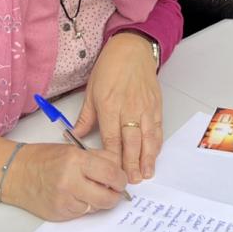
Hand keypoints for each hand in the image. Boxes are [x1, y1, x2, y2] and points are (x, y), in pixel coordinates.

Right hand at [4, 143, 129, 220]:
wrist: (16, 173)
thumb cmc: (44, 159)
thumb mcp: (73, 150)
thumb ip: (99, 159)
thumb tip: (120, 170)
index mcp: (76, 161)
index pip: (111, 174)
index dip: (121, 179)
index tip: (121, 180)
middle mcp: (70, 182)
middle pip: (107, 197)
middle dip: (115, 195)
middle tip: (115, 190)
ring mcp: (64, 201)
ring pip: (96, 207)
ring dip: (99, 201)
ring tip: (91, 190)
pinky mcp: (59, 214)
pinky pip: (82, 213)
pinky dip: (85, 206)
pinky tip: (77, 196)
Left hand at [75, 32, 162, 182]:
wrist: (132, 50)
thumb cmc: (110, 68)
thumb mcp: (91, 91)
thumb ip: (86, 117)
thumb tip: (74, 136)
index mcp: (109, 105)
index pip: (112, 138)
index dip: (113, 157)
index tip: (112, 172)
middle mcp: (129, 108)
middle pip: (132, 141)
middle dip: (132, 163)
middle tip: (132, 180)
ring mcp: (145, 107)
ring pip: (148, 137)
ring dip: (148, 157)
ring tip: (147, 173)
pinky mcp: (156, 105)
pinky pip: (158, 128)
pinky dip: (157, 143)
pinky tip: (155, 155)